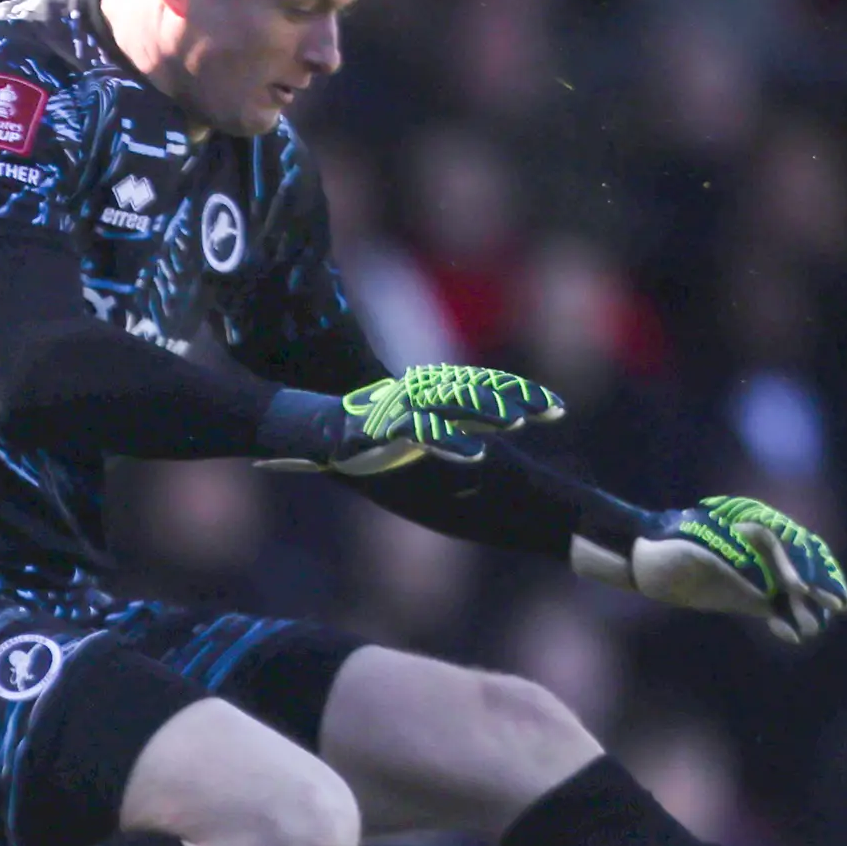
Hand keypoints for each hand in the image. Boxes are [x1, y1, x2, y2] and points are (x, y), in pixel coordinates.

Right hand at [256, 364, 563, 476]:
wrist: (290, 428)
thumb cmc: (342, 438)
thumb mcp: (395, 434)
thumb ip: (430, 435)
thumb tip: (471, 452)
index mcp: (427, 398)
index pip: (483, 389)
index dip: (520, 395)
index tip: (556, 408)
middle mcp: (418, 397)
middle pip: (477, 392)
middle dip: (519, 399)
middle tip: (557, 410)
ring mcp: (399, 410)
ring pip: (452, 407)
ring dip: (488, 413)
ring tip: (520, 423)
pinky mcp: (379, 429)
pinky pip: (423, 435)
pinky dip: (451, 443)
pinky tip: (478, 456)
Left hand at [617, 494, 846, 644]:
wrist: (644, 555)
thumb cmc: (670, 540)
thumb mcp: (699, 541)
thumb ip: (731, 550)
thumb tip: (759, 562)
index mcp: (758, 527)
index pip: (793, 546)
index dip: (803, 566)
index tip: (804, 587)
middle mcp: (763, 550)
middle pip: (803, 567)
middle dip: (821, 586)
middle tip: (837, 605)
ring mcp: (757, 573)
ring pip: (792, 592)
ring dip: (805, 609)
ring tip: (813, 628)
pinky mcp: (747, 596)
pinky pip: (774, 608)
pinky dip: (783, 620)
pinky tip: (792, 634)